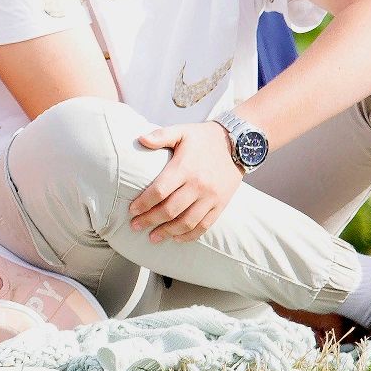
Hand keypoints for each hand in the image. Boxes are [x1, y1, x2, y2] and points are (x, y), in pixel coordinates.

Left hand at [128, 122, 247, 242]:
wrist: (239, 144)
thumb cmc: (204, 138)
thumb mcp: (182, 131)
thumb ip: (161, 135)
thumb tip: (140, 139)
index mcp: (185, 168)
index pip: (159, 191)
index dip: (143, 203)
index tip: (132, 210)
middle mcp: (198, 185)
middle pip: (170, 210)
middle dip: (150, 220)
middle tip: (135, 226)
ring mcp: (211, 197)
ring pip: (187, 222)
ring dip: (167, 232)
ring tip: (153, 237)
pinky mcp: (221, 205)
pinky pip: (204, 226)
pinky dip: (189, 235)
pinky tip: (176, 238)